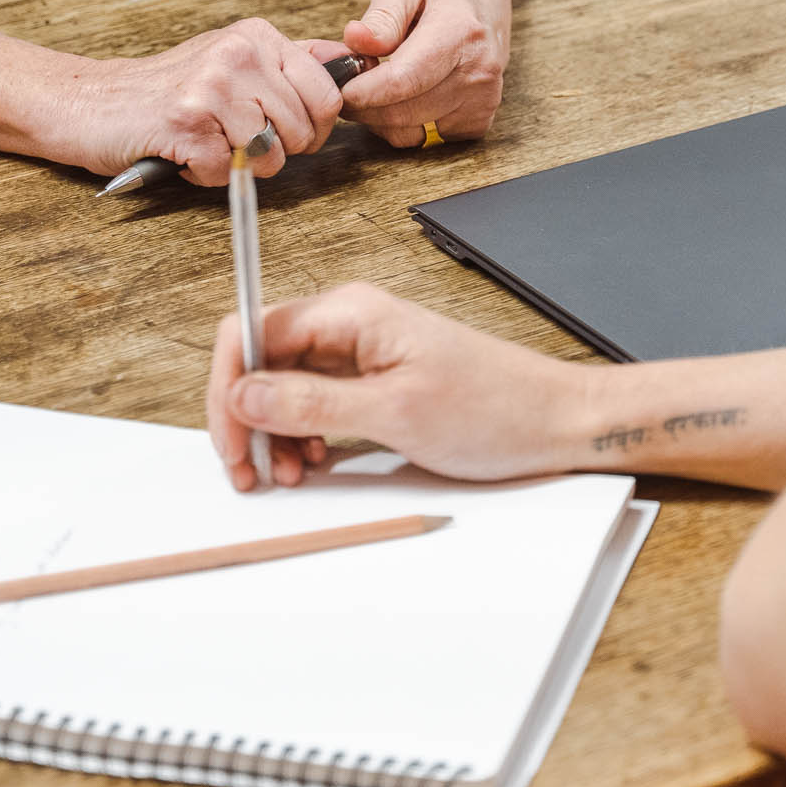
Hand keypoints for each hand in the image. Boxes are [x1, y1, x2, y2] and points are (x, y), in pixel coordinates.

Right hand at [63, 18, 343, 184]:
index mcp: (257, 37)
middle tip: (236, 139)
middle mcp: (239, 55)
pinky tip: (185, 153)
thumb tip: (349, 62)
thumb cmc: (168, 90)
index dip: (313, 126)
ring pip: (270, 156)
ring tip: (208, 143)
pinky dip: (206, 176)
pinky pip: (228, 173)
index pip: (327, 93)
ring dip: (239, 166)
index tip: (285, 130)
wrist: (94, 102)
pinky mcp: (187, 123)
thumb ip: (287, 63)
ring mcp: (212, 87)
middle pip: (303, 131)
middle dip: (275, 151)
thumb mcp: (233, 60)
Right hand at [208, 283, 582, 489]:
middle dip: (247, 417)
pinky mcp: (377, 379)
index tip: (232, 443)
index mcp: (352, 312)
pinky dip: (304, 433)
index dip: (228, 388)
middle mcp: (351, 323)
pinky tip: (315, 461)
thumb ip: (312, 404)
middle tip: (253, 473)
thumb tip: (244, 395)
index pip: (250, 331)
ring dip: (274, 430)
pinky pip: (317, 400)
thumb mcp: (395, 413)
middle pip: (262, 360)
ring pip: (285, 385)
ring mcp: (363, 351)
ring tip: (291, 473)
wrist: (557, 421)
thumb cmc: (494, 410)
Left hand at [335, 0, 509, 145]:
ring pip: (407, 133)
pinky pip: (421, 141)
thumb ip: (380, 14)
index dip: (363, 91)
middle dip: (363, 106)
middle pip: (402, 112)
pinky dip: (399, 126)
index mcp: (461, 32)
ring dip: (378, 118)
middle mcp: (479, 72)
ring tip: (375, 87)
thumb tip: (356, 38)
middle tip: (347, 85)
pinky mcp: (476, 125)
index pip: (404, 79)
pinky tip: (399, 100)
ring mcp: (481, 103)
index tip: (339, 87)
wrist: (479, 13)